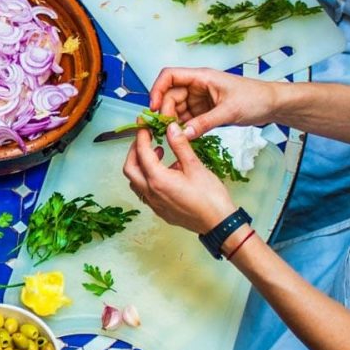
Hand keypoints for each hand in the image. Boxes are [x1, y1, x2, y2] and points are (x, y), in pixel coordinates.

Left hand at [122, 123, 236, 234]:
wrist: (219, 224)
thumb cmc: (210, 197)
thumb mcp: (195, 167)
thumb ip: (180, 146)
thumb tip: (170, 128)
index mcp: (158, 180)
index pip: (142, 153)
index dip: (141, 137)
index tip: (143, 125)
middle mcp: (150, 193)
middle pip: (130, 168)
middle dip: (134, 151)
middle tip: (146, 139)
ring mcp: (153, 204)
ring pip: (135, 181)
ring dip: (140, 165)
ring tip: (158, 153)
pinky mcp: (160, 210)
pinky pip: (145, 191)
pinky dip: (148, 178)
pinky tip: (165, 172)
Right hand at [148, 67, 278, 137]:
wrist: (273, 105)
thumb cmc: (255, 99)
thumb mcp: (229, 111)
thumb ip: (204, 123)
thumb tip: (183, 134)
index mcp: (202, 77)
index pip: (169, 76)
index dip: (157, 89)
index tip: (154, 108)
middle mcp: (198, 85)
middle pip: (170, 95)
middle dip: (166, 111)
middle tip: (167, 129)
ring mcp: (201, 98)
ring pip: (177, 107)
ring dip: (174, 121)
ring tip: (174, 135)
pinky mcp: (205, 109)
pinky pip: (188, 117)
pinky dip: (184, 126)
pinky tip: (184, 136)